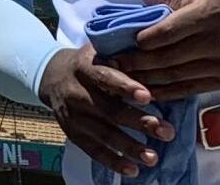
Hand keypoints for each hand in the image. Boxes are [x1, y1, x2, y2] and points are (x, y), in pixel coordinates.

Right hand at [39, 44, 172, 177]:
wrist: (52, 75)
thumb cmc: (89, 61)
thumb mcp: (99, 49)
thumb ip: (122, 54)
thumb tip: (157, 53)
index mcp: (84, 67)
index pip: (104, 77)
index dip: (125, 87)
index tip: (147, 96)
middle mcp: (76, 92)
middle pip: (108, 110)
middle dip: (139, 122)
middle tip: (166, 131)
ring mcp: (72, 115)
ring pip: (102, 133)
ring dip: (129, 147)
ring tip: (153, 157)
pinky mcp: (72, 133)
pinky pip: (92, 150)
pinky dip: (113, 161)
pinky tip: (133, 170)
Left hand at [106, 0, 219, 100]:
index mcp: (208, 15)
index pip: (168, 31)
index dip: (143, 40)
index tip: (122, 43)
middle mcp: (215, 42)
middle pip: (168, 57)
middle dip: (137, 63)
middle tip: (112, 64)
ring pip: (176, 76)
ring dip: (147, 79)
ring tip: (123, 79)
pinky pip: (190, 89)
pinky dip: (167, 92)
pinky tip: (148, 91)